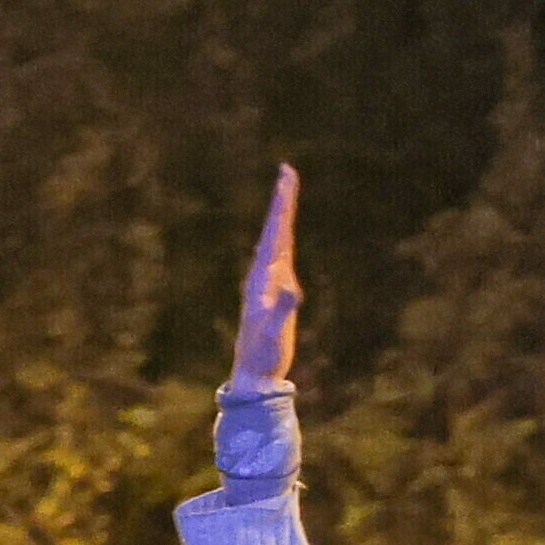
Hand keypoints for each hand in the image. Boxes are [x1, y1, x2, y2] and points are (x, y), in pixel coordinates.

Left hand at [229, 163, 300, 393]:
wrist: (253, 374)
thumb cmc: (262, 354)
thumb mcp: (273, 332)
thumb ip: (282, 310)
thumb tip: (291, 290)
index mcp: (261, 278)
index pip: (274, 234)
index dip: (280, 206)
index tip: (285, 178)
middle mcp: (262, 275)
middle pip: (274, 230)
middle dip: (282, 200)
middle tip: (287, 170)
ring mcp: (268, 283)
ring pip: (277, 241)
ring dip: (282, 216)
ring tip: (285, 191)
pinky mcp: (275, 292)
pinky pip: (282, 258)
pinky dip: (285, 239)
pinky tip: (283, 233)